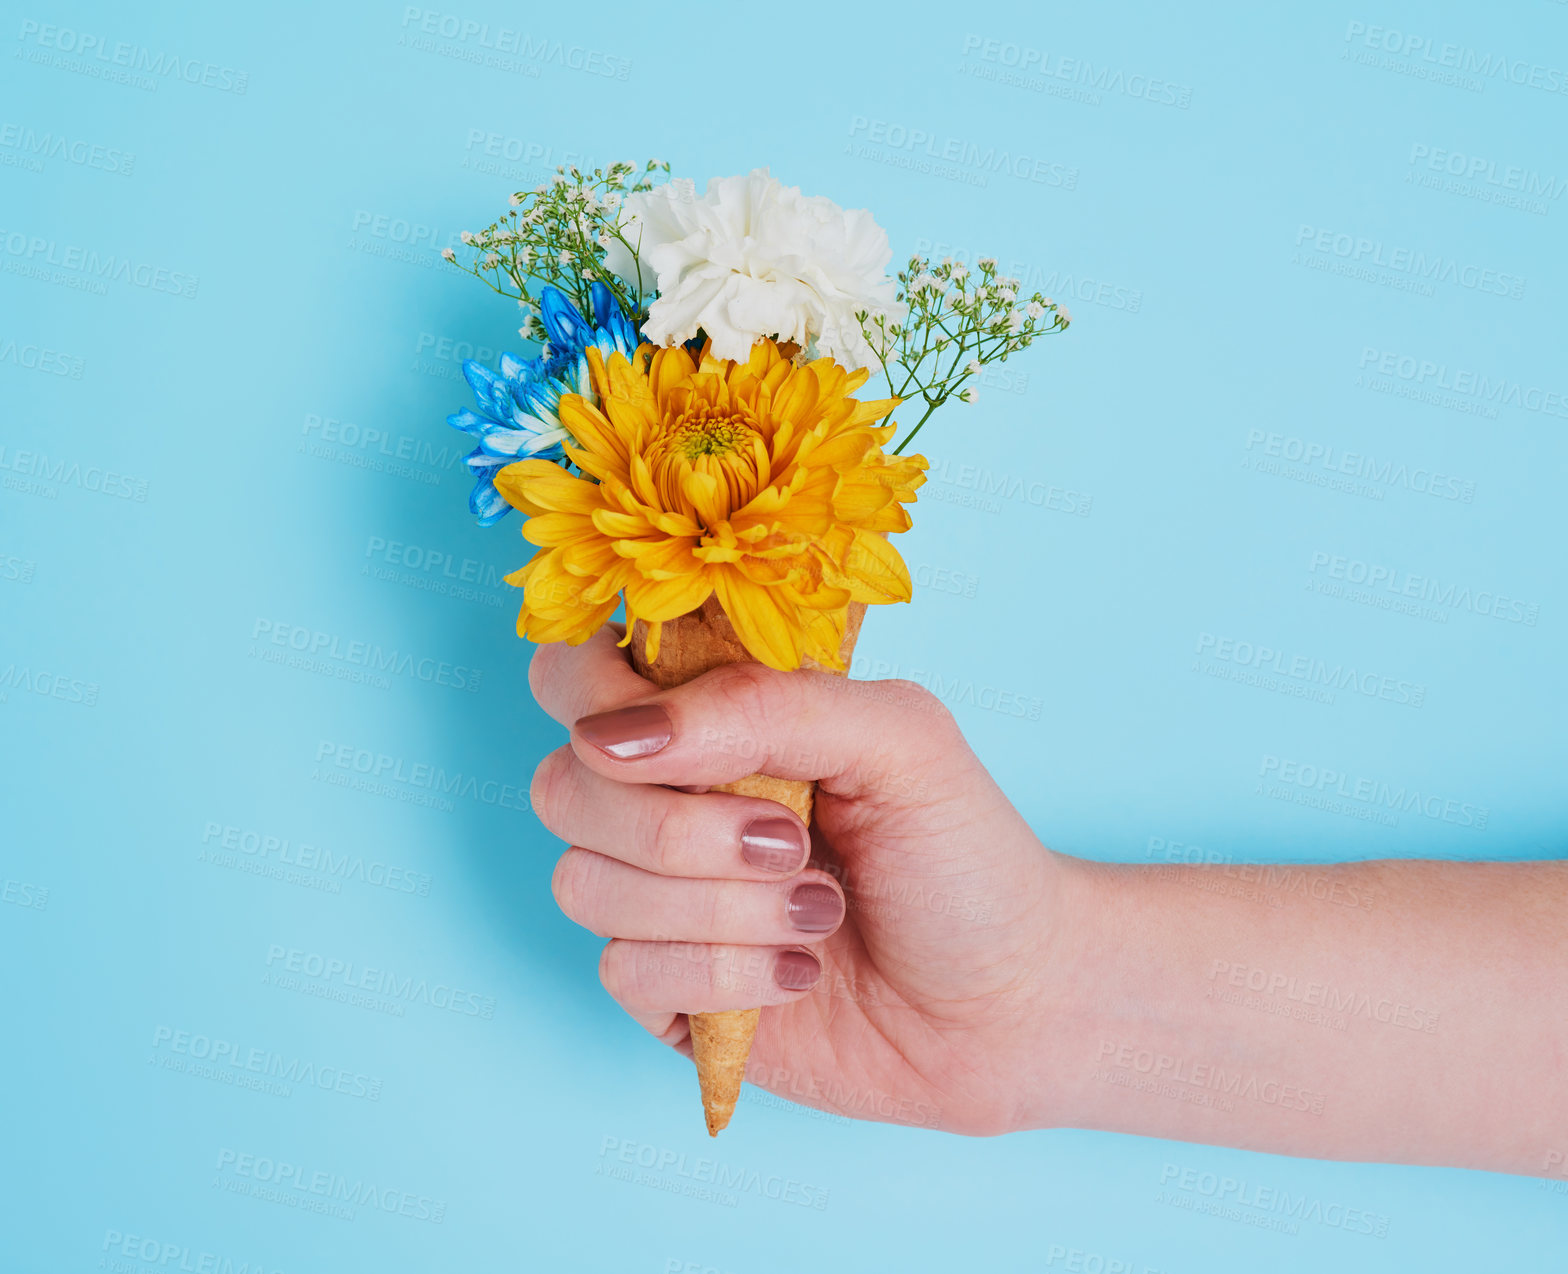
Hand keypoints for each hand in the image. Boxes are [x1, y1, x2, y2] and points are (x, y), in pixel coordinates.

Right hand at [527, 626, 1085, 1134]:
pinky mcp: (664, 990)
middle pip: (562, 785)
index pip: (575, 675)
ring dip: (723, 907)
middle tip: (793, 839)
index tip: (677, 741)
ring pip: (586, 884)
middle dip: (683, 826)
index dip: (595, 696)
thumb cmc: (962, 855)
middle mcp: (669, 800)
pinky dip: (727, 973)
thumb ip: (766, 706)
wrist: (1010, 1003)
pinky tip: (800, 973)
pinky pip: (623, 970)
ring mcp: (658, 900)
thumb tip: (616, 735)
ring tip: (820, 911)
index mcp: (713, 717)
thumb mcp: (896, 738)